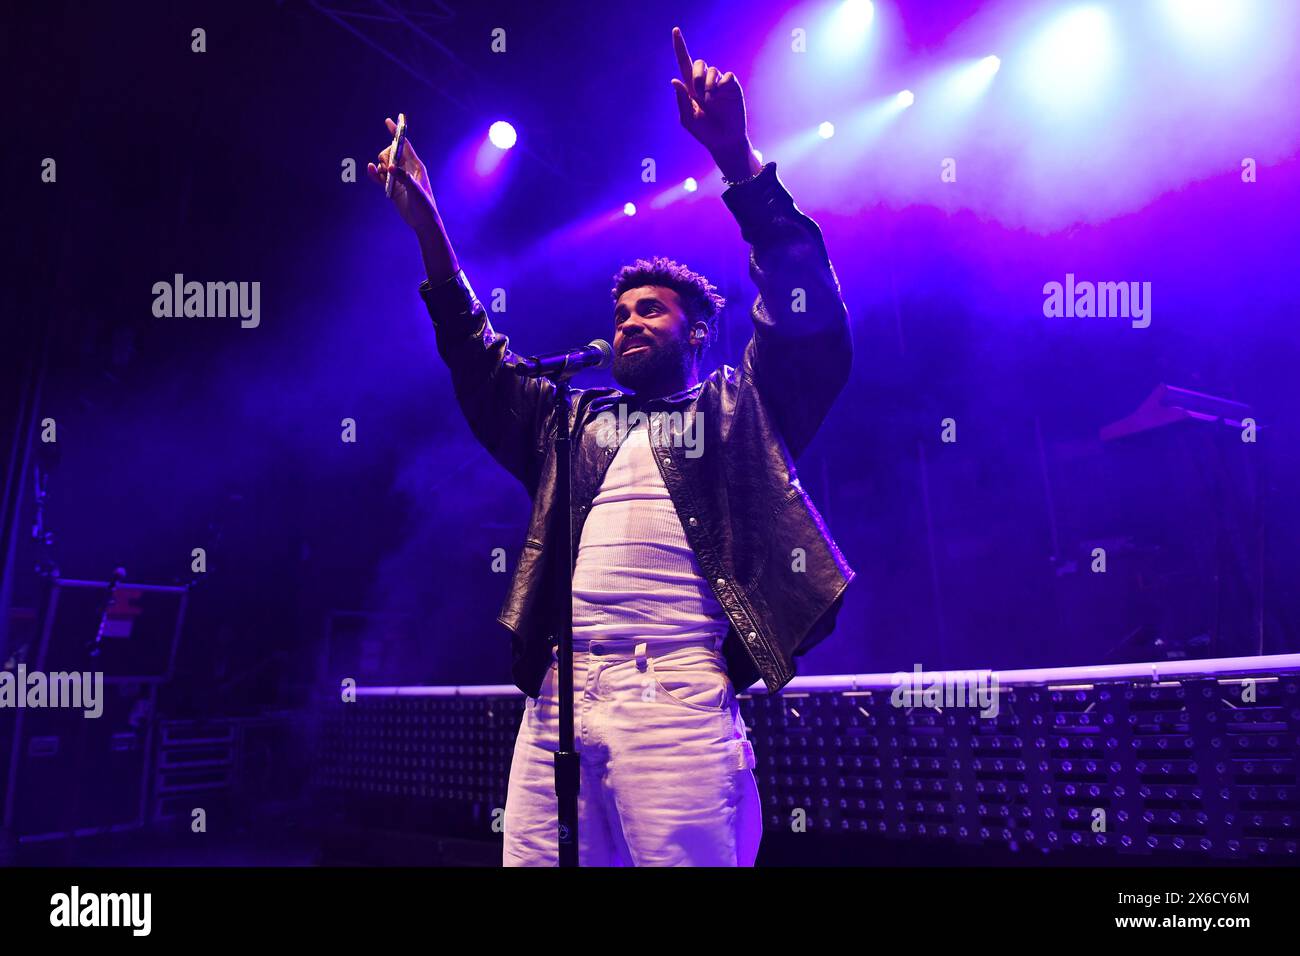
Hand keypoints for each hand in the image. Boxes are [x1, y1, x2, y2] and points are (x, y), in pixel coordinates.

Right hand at [367, 116, 440, 236]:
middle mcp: (407, 169)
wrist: (422, 222)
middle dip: (385, 156)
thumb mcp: (416, 191)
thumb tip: (390, 168)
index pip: (404, 144)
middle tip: (388, 169)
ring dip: (380, 167)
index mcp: (416, 166)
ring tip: (386, 179)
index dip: (396, 133)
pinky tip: (371, 170)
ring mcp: (398, 177)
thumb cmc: (424, 206)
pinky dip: (374, 173)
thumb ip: (403, 178)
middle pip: (390, 152)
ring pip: (383, 163)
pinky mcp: (391, 186)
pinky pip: (379, 176)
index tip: (388, 121)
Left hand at [670, 27, 761, 181]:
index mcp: (691, 88)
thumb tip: (674, 80)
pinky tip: (719, 97)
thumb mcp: (688, 119)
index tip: (675, 30)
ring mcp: (719, 84)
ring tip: (709, 101)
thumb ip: (681, 100)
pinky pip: (726, 76)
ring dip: (707, 84)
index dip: (680, 47)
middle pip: (698, 63)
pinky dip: (720, 85)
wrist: (724, 141)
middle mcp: (705, 82)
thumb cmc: (705, 133)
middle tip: (696, 93)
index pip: (684, 63)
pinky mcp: (732, 87)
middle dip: (695, 75)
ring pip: (711, 70)